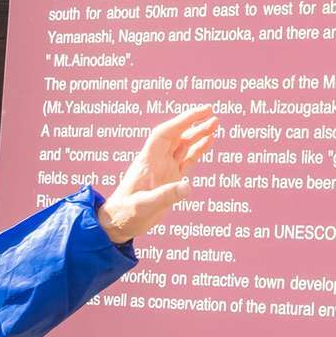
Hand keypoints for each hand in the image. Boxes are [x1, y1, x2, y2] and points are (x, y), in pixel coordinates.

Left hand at [101, 106, 219, 243]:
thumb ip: (165, 196)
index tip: (199, 113)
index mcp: (147, 161)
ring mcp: (165, 170)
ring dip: (199, 134)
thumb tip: (188, 186)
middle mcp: (157, 161)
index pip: (165, 134)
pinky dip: (198, 150)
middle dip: (193, 123)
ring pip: (184, 146)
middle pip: (177, 136)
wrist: (119, 223)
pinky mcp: (171, 180)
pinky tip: (209, 141)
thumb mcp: (143, 206)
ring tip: (216, 123)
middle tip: (212, 112)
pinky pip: (187, 160)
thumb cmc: (126, 213)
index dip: (182, 121)